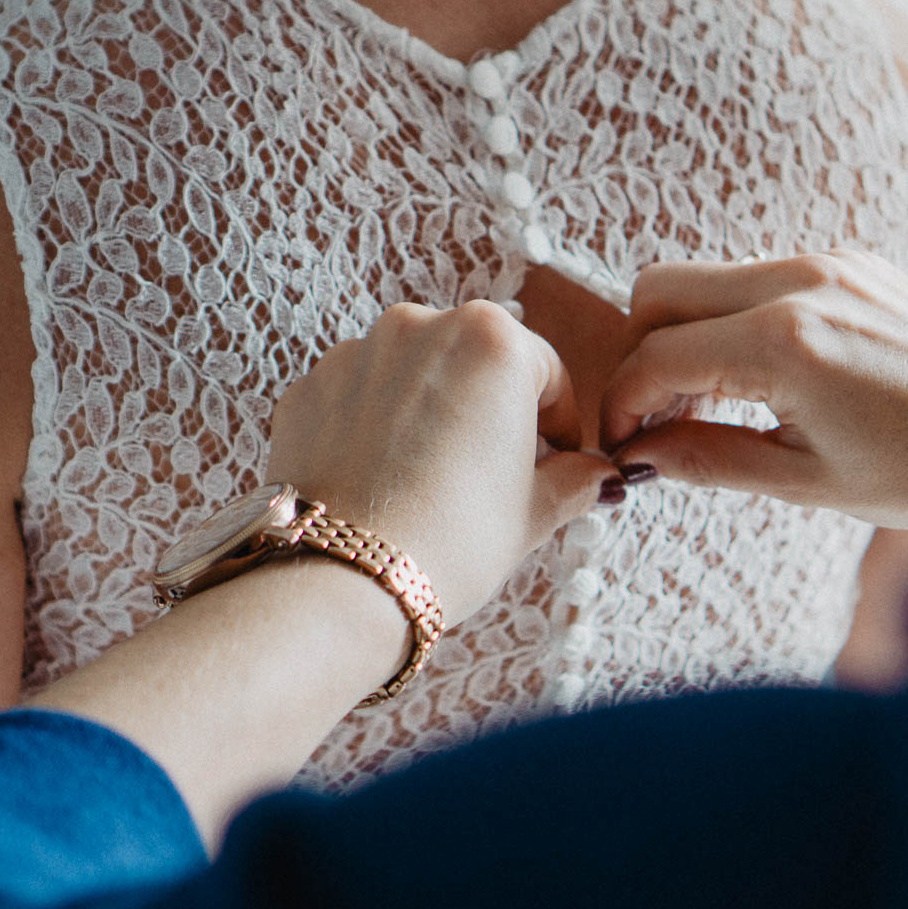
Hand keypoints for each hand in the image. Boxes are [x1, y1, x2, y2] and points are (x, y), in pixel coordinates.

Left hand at [267, 302, 621, 623]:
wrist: (344, 582)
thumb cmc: (451, 540)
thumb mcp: (535, 512)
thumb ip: (576, 479)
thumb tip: (597, 475)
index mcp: (493, 340)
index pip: (547, 372)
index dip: (560, 421)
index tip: (560, 459)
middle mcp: (420, 326)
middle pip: (477, 362)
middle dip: (492, 409)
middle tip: (498, 472)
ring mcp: (356, 354)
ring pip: (414, 375)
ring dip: (433, 412)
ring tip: (435, 478)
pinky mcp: (309, 388)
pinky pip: (360, 397)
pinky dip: (377, 427)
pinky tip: (387, 479)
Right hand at [600, 252, 907, 532]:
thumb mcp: (806, 483)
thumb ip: (708, 459)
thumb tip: (640, 454)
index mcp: (788, 344)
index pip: (657, 354)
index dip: (623, 403)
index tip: (622, 443)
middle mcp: (803, 283)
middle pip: (662, 288)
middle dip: (641, 351)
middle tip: (660, 416)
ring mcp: (831, 263)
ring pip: (709, 276)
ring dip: (688, 333)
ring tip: (714, 405)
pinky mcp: (854, 262)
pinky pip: (761, 275)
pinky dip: (737, 318)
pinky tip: (763, 378)